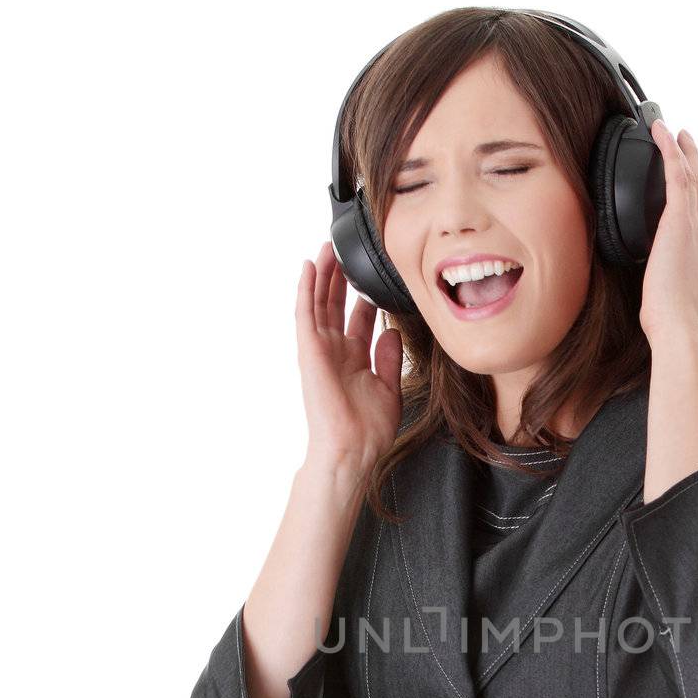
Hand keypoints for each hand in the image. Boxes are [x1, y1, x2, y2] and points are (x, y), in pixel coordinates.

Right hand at [295, 240, 403, 473]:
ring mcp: (321, 349)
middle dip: (341, 278)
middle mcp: (336, 351)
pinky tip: (310, 266)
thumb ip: (389, 358)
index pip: (358, 319)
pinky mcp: (309, 350)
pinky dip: (306, 289)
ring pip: (320, 302)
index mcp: (354, 360)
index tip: (372, 275)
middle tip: (347, 252)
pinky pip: (305, 314)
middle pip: (337, 305)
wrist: (352, 448)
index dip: (363, 296)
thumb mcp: (389, 388)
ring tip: (328, 248)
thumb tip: (391, 331)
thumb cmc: (368, 429)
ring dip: (323, 275)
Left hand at [639, 118, 697, 344]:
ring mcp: (696, 226)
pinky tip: (661, 133)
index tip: (695, 179)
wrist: (679, 327)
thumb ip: (664, 279)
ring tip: (675, 131)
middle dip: (696, 162)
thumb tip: (651, 284)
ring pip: (694, 176)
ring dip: (684, 150)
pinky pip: (677, 174)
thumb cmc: (670, 320)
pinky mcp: (680, 220)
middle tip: (687, 141)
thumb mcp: (669, 294)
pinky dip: (670, 150)